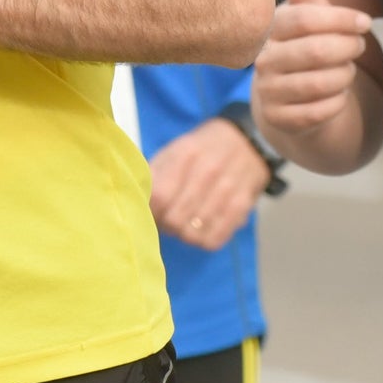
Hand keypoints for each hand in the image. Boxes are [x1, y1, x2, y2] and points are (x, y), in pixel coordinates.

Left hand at [149, 116, 272, 252]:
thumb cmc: (202, 149)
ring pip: (193, 234)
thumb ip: (154, 173)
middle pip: (175, 219)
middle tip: (166, 219)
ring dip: (182, 234)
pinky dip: (202, 241)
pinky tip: (200, 229)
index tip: (150, 211)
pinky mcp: (242, 208)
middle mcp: (208, 172)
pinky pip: (214, 240)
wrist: (247, 141)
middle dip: (165, 225)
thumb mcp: (174, 149)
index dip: (150, 211)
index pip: (160, 196)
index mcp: (186, 154)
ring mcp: (228, 191)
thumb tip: (135, 200)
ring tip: (183, 223)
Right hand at [253, 0, 374, 150]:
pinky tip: (336, 94)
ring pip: (320, 83)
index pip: (304, 19)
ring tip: (346, 69)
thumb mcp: (307, 16)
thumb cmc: (304, 47)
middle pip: (315, 51)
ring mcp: (269, 92)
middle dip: (347, 49)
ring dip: (343, 76)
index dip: (339, 19)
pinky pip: (320, 112)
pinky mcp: (280, 120)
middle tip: (358, 47)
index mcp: (271, 29)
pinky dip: (337, 101)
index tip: (364, 22)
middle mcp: (264, 60)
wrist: (288, 101)